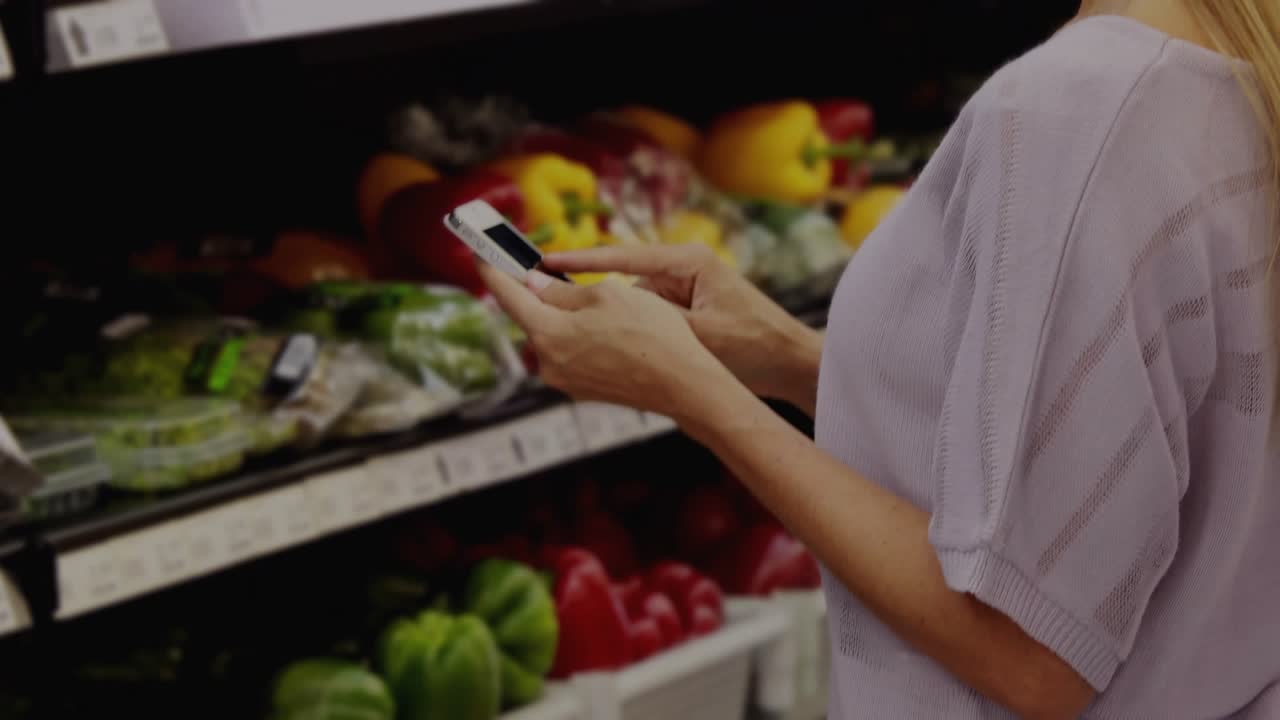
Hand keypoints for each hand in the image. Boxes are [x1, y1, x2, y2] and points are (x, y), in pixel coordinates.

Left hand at [477, 263, 738, 419]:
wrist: (684, 385)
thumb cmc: (651, 333)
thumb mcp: (608, 295)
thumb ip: (562, 291)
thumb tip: (533, 285)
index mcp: (548, 333)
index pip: (507, 294)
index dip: (492, 269)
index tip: (479, 251)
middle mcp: (548, 362)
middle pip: (530, 317)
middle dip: (532, 291)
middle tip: (534, 265)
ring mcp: (564, 381)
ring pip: (551, 335)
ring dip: (558, 315)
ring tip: (583, 297)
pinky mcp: (582, 390)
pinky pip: (569, 353)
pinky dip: (575, 335)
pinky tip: (602, 327)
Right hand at [545, 245, 822, 412]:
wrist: (793, 365)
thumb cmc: (755, 346)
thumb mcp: (698, 333)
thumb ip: (651, 319)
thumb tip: (603, 309)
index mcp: (687, 262)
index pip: (622, 257)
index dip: (581, 260)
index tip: (545, 260)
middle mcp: (683, 270)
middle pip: (623, 281)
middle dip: (594, 299)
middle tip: (554, 309)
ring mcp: (685, 291)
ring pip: (634, 304)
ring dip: (618, 323)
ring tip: (594, 344)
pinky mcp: (689, 311)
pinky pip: (650, 319)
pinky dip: (637, 333)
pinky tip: (621, 354)